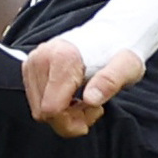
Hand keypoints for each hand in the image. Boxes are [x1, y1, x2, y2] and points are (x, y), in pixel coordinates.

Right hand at [22, 36, 146, 137]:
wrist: (108, 35)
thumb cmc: (118, 52)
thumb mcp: (127, 66)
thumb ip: (111, 81)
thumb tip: (90, 99)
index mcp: (61, 56)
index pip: (52, 109)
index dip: (73, 122)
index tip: (97, 109)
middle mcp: (40, 58)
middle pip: (44, 113)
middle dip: (71, 119)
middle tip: (94, 106)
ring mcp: (31, 63)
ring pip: (39, 111)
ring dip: (64, 115)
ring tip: (86, 99)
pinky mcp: (29, 69)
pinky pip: (37, 102)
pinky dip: (56, 107)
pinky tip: (74, 97)